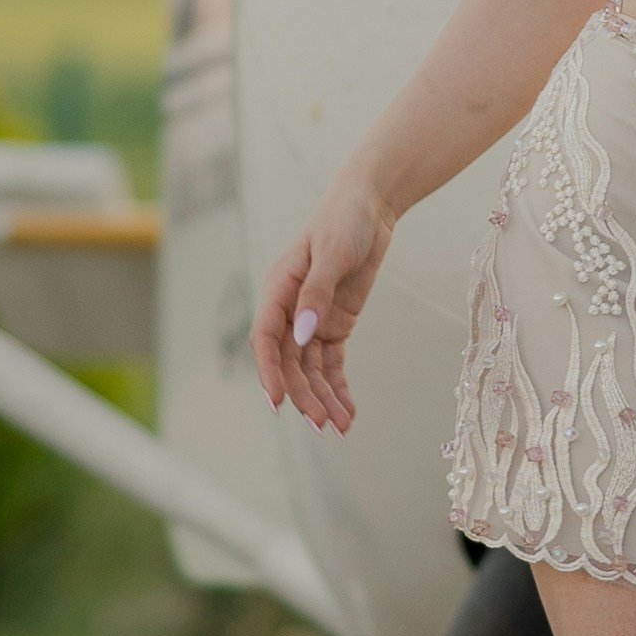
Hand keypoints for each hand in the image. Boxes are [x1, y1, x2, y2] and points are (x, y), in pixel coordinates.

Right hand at [252, 171, 394, 433]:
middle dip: (303, 395)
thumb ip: (316, 294)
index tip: (278, 403)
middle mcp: (290, 310)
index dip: (269, 372)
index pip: (265, 339)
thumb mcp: (332, 254)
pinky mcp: (334, 325)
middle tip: (322, 426)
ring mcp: (312, 321)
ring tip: (339, 428)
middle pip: (289, 363)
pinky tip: (348, 413)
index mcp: (278, 290)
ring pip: (310, 370)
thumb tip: (302, 336)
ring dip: (322, 399)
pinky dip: (338, 388)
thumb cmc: (344, 222)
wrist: (370, 207)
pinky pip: (331, 364)